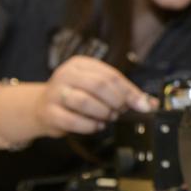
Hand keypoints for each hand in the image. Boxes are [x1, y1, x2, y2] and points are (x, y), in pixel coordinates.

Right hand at [34, 55, 156, 136]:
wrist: (40, 107)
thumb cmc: (76, 96)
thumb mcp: (98, 88)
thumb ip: (123, 93)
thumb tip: (149, 103)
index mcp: (81, 64)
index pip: (111, 75)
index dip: (130, 91)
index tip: (143, 104)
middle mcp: (66, 74)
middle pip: (99, 85)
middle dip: (116, 101)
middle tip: (120, 111)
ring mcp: (55, 93)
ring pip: (85, 102)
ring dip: (103, 113)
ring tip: (107, 117)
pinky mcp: (49, 112)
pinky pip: (73, 121)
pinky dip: (90, 126)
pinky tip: (95, 125)